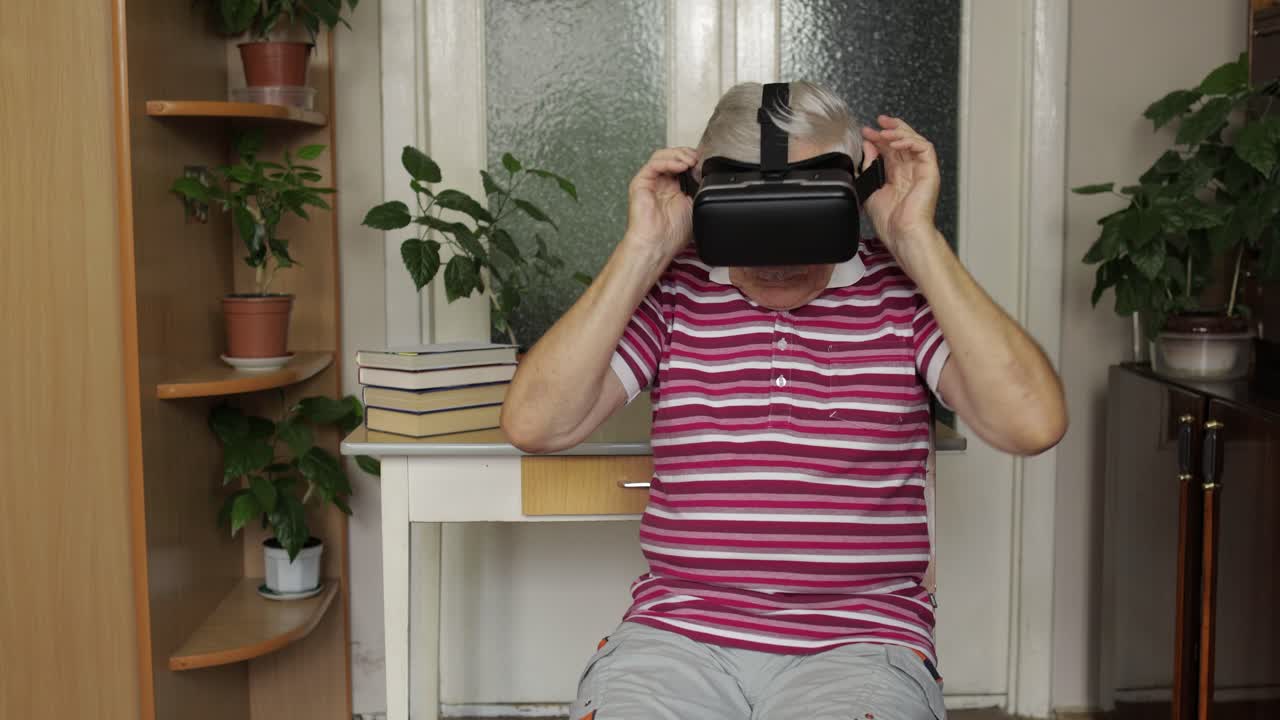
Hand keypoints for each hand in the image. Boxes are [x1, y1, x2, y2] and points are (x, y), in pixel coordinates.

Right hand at [624, 147, 697, 258]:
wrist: (658, 244)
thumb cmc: (673, 233)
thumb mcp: (695, 206)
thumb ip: (699, 188)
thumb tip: (706, 173)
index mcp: (674, 188)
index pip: (682, 163)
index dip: (693, 159)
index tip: (705, 162)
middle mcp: (661, 183)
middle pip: (672, 156)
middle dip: (687, 154)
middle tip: (699, 159)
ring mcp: (651, 182)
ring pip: (662, 156)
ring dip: (678, 154)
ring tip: (691, 160)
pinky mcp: (640, 183)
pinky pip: (654, 164)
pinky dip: (668, 161)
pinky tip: (680, 165)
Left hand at [860, 116, 940, 254]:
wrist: (902, 234)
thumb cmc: (890, 221)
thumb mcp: (871, 188)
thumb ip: (869, 166)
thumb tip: (868, 147)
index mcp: (897, 176)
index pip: (890, 149)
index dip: (878, 138)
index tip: (866, 132)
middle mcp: (910, 171)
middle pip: (902, 141)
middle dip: (890, 128)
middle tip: (878, 122)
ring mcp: (921, 170)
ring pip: (914, 140)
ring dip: (899, 132)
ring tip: (885, 130)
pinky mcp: (930, 171)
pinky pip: (925, 148)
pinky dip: (911, 141)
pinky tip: (896, 141)